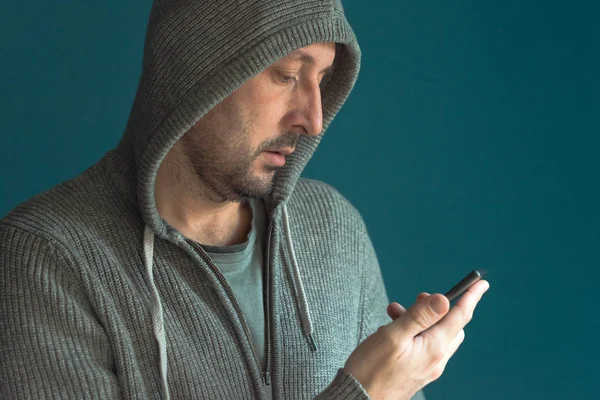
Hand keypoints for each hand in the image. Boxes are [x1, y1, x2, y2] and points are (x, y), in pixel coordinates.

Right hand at [344, 280, 488, 399]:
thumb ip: (419, 316)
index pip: (459, 316)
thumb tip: (444, 299)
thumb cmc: (371, 369)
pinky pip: (425, 347)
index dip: (470, 297)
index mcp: (434, 348)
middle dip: (439, 307)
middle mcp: (436, 360)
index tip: (481, 283)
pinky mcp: (417, 373)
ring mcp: (427, 368)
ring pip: (436, 336)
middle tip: (419, 297)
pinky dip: (415, 333)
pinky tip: (393, 331)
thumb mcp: (393, 336)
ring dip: (420, 319)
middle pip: (451, 326)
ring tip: (393, 312)